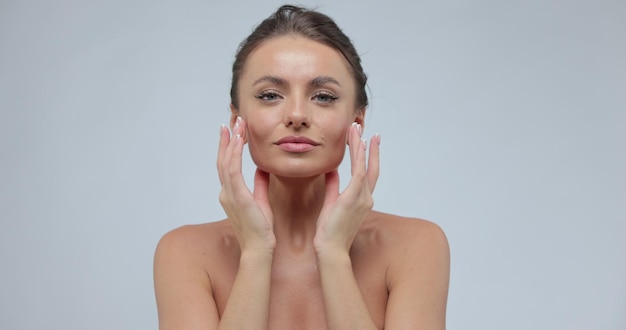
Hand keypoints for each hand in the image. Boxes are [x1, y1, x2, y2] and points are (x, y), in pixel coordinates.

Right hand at [217, 117, 275, 252]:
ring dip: (231, 141)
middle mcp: (226, 192)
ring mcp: (229, 194)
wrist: (260, 248)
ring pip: (226, 161)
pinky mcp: (237, 196)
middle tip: (231, 122)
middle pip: (223, 160)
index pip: (227, 166)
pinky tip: (238, 140)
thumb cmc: (261, 230)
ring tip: (236, 125)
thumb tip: (262, 170)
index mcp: (231, 194)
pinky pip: (233, 170)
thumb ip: (259, 185)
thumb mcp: (260, 201)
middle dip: (227, 140)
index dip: (229, 148)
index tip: (232, 132)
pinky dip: (234, 153)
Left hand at [313, 122, 379, 254]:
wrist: (330, 249)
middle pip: (370, 166)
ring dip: (361, 146)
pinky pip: (359, 172)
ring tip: (356, 129)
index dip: (368, 156)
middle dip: (368, 147)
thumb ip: (333, 186)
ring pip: (364, 165)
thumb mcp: (331, 203)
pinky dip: (360, 157)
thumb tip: (331, 171)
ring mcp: (362, 198)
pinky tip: (358, 144)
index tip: (367, 141)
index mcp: (361, 200)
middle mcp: (366, 197)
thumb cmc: (329, 231)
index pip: (367, 173)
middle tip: (365, 129)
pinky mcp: (354, 198)